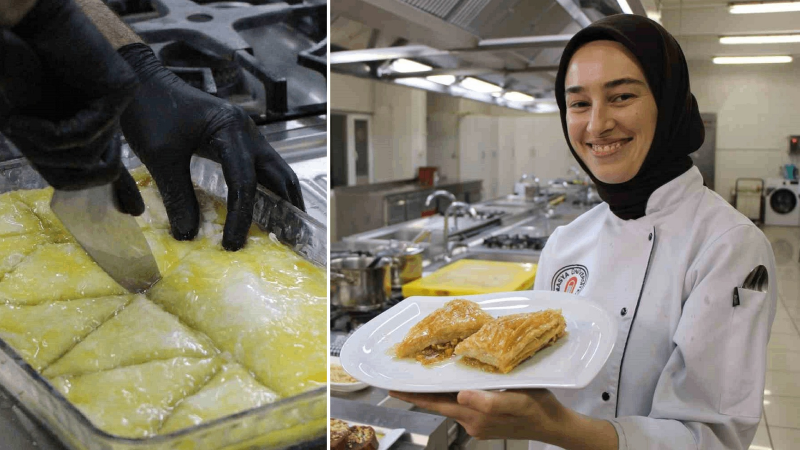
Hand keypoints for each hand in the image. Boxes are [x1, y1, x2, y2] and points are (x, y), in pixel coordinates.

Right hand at [0, 1, 142, 213]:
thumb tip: (92, 186)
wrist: (20, 24)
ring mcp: (119, 102)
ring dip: (44, 147)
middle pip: (101, 170)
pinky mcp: (119, 90)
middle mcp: (113, 116)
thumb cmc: (16, 70)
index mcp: (97, 123)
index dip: (121, 191)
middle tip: (19, 134)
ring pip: (91, 155)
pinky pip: (85, 133)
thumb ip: (57, 156)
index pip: (114, 167)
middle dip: (55, 163)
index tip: (132, 214)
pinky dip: (48, 134)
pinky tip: (20, 121)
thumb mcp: (32, 126)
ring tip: (15, 122)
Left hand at [117, 43, 304, 250]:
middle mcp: (246, 130)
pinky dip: (265, 188)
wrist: (141, 79)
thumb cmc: (149, 110)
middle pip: (280, 172)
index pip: (244, 182)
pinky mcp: (236, 137)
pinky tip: (262, 207)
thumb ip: (178, 196)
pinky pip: (259, 166)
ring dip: (281, 197)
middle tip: (292, 237)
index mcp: (230, 130)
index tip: (232, 244)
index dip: (241, 216)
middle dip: (288, 205)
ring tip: (284, 227)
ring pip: (274, 169)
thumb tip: (188, 234)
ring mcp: (244, 132)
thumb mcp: (160, 157)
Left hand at [391, 389, 567, 440]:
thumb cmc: (537, 409)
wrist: (554, 424)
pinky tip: (453, 384)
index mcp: (474, 416)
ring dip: (437, 392)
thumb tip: (459, 395)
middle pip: (439, 404)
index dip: (414, 396)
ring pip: (450, 404)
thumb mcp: (516, 401)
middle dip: (420, 393)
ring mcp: (478, 423)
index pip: (436, 404)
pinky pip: (464, 405)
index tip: (393, 388)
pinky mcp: (486, 420)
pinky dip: (453, 394)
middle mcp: (471, 422)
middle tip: (401, 380)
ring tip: (423, 377)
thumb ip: (487, 402)